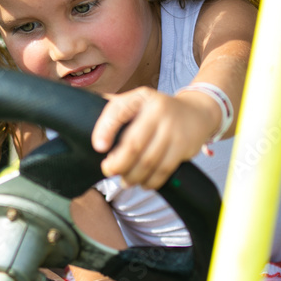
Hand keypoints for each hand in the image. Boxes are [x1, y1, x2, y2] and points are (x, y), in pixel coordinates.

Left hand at [91, 87, 219, 188]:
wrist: (198, 112)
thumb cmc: (159, 110)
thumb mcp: (138, 101)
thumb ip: (115, 108)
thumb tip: (82, 115)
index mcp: (141, 97)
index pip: (119, 111)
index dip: (105, 129)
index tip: (98, 147)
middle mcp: (158, 110)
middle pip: (133, 144)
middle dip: (118, 163)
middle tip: (109, 171)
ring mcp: (173, 129)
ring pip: (148, 161)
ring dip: (133, 176)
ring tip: (125, 181)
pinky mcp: (184, 146)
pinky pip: (164, 170)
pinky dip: (151, 181)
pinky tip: (143, 183)